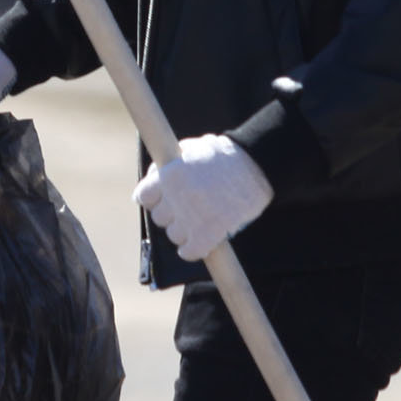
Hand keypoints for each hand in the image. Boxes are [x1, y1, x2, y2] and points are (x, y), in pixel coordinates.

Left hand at [136, 134, 270, 258]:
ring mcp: (192, 217)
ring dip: (184, 232)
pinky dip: (193, 250)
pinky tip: (200, 244)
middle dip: (171, 215)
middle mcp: (176, 197)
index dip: (153, 200)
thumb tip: (153, 175)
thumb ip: (170, 163)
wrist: (257, 166)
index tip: (161, 201)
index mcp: (170, 175)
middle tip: (188, 211)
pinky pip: (190, 252)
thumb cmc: (225, 156)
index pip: (143, 197)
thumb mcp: (192, 148)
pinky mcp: (209, 233)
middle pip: (159, 218)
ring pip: (174, 235)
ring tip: (199, 223)